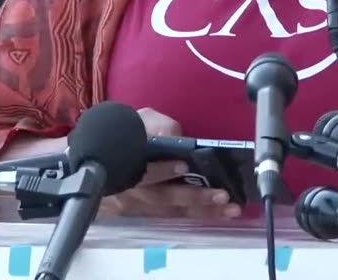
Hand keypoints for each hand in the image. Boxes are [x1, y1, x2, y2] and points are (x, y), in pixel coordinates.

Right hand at [99, 108, 241, 218]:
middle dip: (194, 196)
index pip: (143, 172)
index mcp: (128, 165)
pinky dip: (199, 214)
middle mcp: (133, 190)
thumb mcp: (142, 120)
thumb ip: (159, 127)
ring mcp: (142, 204)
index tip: (183, 166)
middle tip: (221, 195)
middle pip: (163, 197)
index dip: (162, 170)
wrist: (108, 150)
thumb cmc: (129, 133)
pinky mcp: (152, 210)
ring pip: (173, 210)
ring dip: (203, 210)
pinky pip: (177, 215)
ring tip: (229, 208)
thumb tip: (177, 137)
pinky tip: (220, 213)